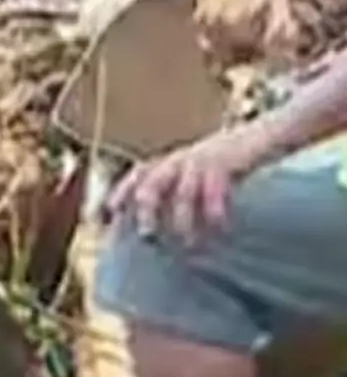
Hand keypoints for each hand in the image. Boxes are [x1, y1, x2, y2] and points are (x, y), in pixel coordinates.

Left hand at [104, 128, 269, 244]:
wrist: (270, 132)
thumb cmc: (235, 157)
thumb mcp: (203, 169)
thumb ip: (184, 188)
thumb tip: (169, 222)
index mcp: (175, 159)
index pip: (139, 173)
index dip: (121, 191)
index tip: (106, 214)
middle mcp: (184, 156)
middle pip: (152, 179)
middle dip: (146, 208)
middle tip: (146, 236)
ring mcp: (205, 156)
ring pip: (184, 189)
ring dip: (183, 218)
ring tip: (188, 244)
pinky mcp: (229, 158)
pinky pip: (216, 186)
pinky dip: (215, 209)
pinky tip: (220, 227)